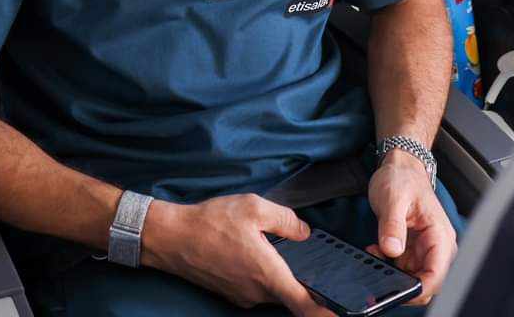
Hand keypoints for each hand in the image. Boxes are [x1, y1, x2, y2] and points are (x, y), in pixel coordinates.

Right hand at [142, 193, 334, 315]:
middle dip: (301, 281)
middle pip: (290, 295)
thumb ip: (285, 219)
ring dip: (278, 274)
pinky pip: (256, 287)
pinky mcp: (232, 293)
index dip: (326, 313)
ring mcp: (243, 295)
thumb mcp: (254, 207)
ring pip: (272, 289)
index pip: (304, 304)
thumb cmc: (212, 221)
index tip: (341, 313)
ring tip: (270, 246)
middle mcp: (257, 292)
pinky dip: (262, 273)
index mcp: (268, 273)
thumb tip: (304, 232)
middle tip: (306, 259)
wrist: (173, 237)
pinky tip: (251, 250)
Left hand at [367, 150, 456, 305]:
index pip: (437, 275)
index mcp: (440, 235)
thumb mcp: (393, 198)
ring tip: (374, 254)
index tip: (397, 291)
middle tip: (379, 271)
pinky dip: (388, 266)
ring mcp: (425, 249)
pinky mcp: (413, 249)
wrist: (399, 167)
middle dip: (403, 283)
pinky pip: (403, 269)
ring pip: (413, 278)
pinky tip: (376, 251)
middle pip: (427, 282)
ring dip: (393, 274)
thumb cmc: (402, 178)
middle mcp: (437, 246)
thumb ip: (392, 225)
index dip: (419, 289)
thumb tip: (391, 250)